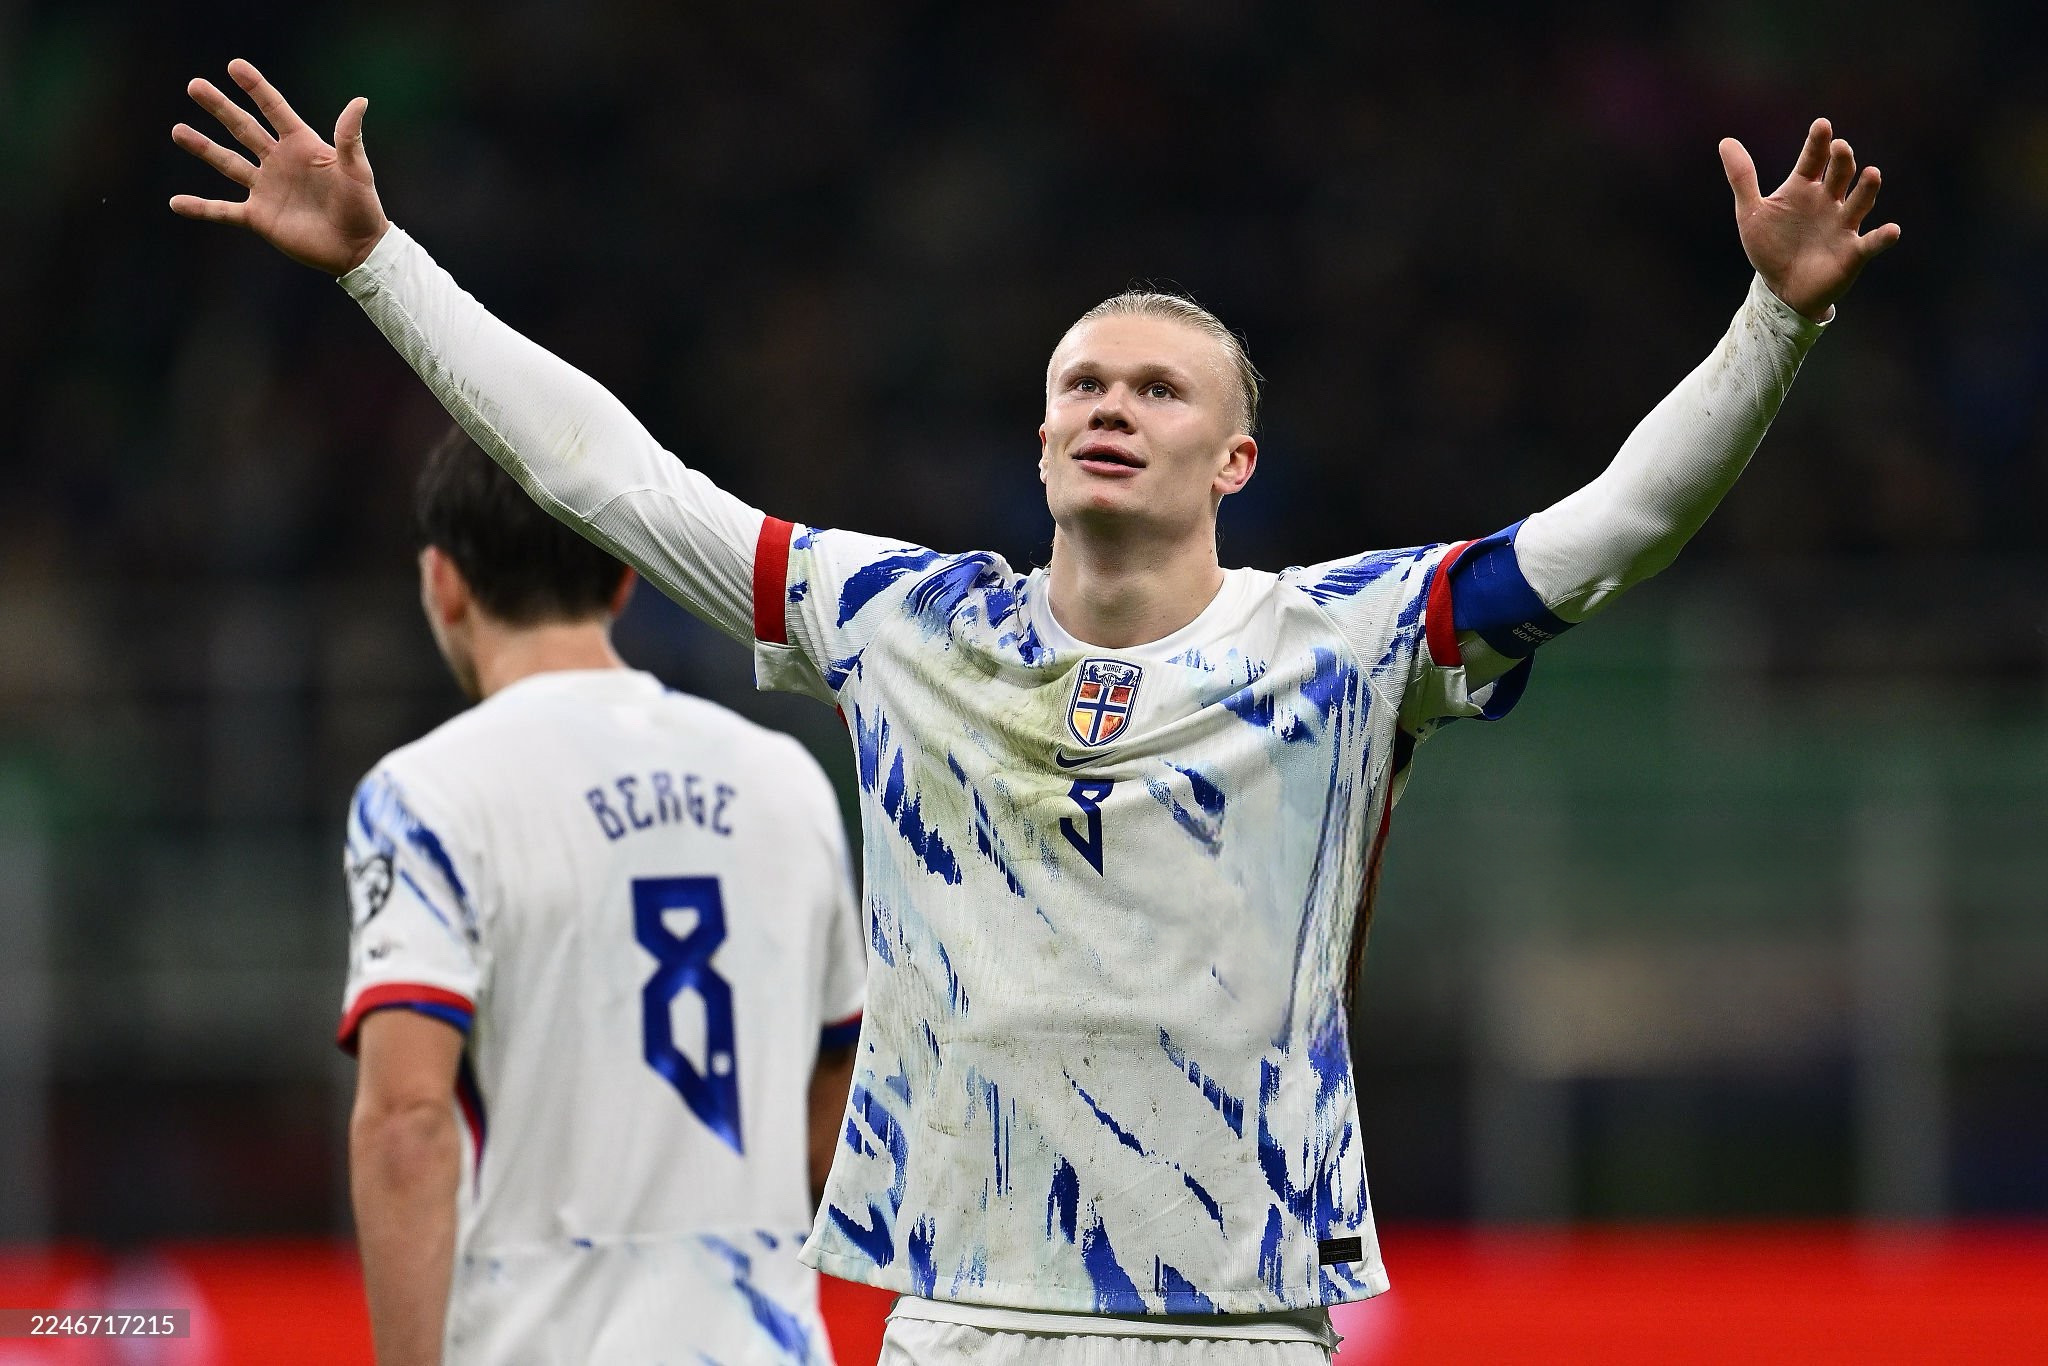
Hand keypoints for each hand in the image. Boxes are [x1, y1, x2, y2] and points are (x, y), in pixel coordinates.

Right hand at [170, 59, 389, 275]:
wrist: (358, 250)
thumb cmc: (363, 208)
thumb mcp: (357, 171)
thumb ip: (350, 138)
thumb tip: (360, 101)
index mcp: (301, 146)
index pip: (274, 110)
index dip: (256, 88)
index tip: (235, 65)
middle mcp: (278, 162)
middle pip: (243, 128)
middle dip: (219, 107)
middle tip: (194, 85)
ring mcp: (266, 189)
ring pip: (227, 163)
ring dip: (203, 147)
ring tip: (178, 130)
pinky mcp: (259, 217)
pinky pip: (223, 211)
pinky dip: (201, 208)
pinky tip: (177, 203)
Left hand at [1719, 118, 1900, 321]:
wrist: (1781, 288)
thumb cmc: (1770, 247)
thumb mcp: (1751, 213)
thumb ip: (1742, 178)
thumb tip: (1725, 141)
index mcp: (1804, 188)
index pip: (1813, 159)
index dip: (1818, 142)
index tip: (1822, 125)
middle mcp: (1828, 201)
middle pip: (1840, 174)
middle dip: (1842, 160)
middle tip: (1840, 147)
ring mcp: (1843, 224)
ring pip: (1860, 201)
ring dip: (1867, 188)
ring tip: (1872, 173)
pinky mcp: (1853, 252)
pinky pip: (1872, 243)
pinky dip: (1883, 237)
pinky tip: (1891, 230)